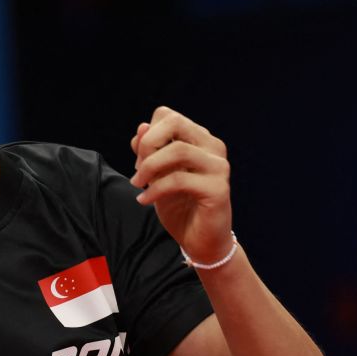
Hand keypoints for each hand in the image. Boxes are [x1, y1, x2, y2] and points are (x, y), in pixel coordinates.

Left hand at [129, 107, 232, 264]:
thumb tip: (142, 128)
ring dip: (149, 167)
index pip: (168, 115)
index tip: (139, 160)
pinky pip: (180, 180)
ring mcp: (218, 166)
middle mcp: (213, 146)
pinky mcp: (218, 188)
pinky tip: (144, 200)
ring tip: (138, 184)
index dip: (147, 135)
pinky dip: (155, 189)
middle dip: (148, 144)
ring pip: (178, 150)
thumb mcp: (156, 175)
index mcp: (199, 139)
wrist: (200, 240)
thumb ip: (148, 151)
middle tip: (138, 169)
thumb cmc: (179, 205)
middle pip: (175, 122)